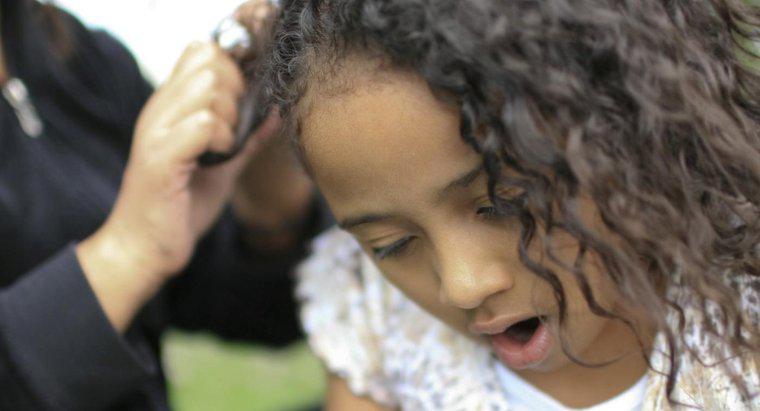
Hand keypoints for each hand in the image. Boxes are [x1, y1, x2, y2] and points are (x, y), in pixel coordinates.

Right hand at [77, 41, 255, 330]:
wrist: (144, 250)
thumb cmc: (180, 208)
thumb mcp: (222, 167)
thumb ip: (247, 138)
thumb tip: (277, 112)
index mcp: (170, 107)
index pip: (201, 52)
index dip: (232, 72)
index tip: (240, 108)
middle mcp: (159, 111)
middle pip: (209, 63)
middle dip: (236, 93)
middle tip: (235, 129)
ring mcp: (157, 132)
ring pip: (208, 89)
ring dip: (229, 117)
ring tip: (225, 147)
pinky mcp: (161, 158)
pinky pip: (202, 124)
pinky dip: (222, 139)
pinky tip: (218, 159)